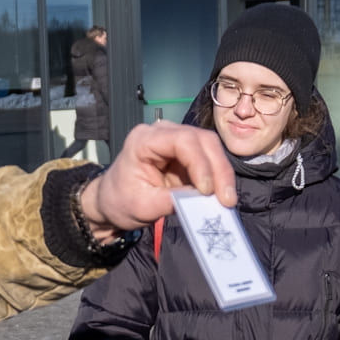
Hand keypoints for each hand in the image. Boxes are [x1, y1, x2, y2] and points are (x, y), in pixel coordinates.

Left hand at [79, 120, 235, 240]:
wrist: (112, 202)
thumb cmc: (120, 201)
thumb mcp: (142, 206)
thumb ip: (171, 201)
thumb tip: (202, 201)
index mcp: (144, 139)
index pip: (182, 140)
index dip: (200, 163)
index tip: (207, 191)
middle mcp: (162, 132)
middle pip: (202, 140)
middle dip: (218, 169)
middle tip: (227, 198)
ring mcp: (175, 140)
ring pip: (210, 147)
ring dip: (222, 173)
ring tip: (226, 199)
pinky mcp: (186, 154)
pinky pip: (209, 160)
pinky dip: (218, 177)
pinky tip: (221, 195)